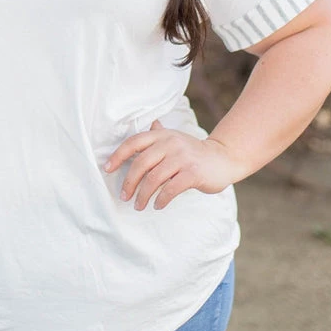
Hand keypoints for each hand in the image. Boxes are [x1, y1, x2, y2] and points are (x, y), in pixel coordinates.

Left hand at [103, 120, 241, 210]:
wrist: (223, 158)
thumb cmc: (194, 152)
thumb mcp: (176, 139)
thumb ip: (161, 134)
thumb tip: (150, 125)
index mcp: (163, 135)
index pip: (134, 142)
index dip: (118, 155)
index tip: (107, 169)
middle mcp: (171, 143)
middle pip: (141, 163)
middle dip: (129, 182)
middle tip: (124, 196)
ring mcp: (182, 158)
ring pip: (154, 178)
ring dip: (143, 195)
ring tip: (139, 205)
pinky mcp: (193, 173)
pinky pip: (170, 189)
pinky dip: (161, 199)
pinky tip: (157, 205)